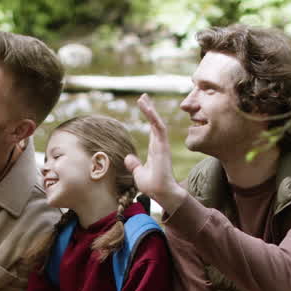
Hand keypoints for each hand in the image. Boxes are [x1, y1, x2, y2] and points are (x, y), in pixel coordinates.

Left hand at [124, 94, 186, 212]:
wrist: (161, 193)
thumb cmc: (153, 186)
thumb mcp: (139, 174)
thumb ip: (134, 165)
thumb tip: (128, 157)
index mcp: (155, 150)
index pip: (152, 130)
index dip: (149, 118)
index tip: (144, 107)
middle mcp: (160, 145)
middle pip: (155, 123)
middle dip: (149, 109)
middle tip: (143, 97)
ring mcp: (162, 145)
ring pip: (157, 122)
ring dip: (150, 110)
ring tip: (142, 98)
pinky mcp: (162, 146)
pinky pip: (158, 127)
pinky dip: (153, 116)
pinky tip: (147, 108)